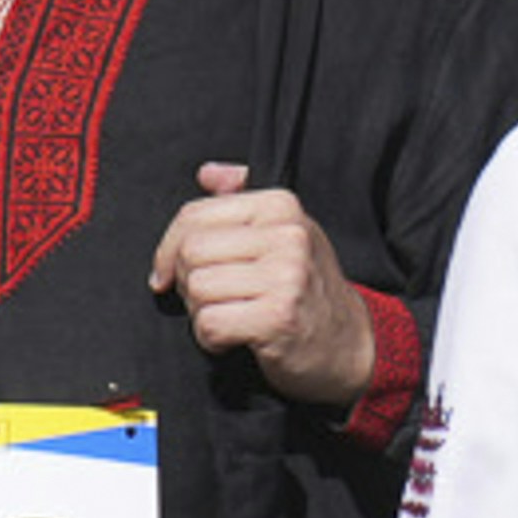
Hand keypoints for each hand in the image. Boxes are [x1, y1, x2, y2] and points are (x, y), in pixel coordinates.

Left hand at [151, 159, 377, 403]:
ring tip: (233, 315)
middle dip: (187, 282)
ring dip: (201, 312)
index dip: (168, 249)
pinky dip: (211, 339)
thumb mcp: (282, 233)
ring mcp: (287, 276)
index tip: (169, 273)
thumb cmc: (304, 288)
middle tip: (214, 299)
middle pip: (191, 251)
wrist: (348, 343)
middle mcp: (288, 235)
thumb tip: (207, 173)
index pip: (193, 216)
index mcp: (281, 206)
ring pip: (197, 288)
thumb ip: (241, 198)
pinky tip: (236, 338)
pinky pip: (209, 324)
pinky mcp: (278, 317)